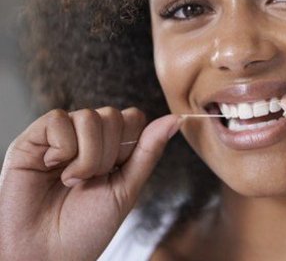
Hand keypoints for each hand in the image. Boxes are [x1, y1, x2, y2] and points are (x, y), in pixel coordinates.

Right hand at [0, 107, 178, 260]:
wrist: (47, 254)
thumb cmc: (86, 227)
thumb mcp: (127, 188)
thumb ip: (149, 151)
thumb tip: (176, 120)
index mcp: (111, 147)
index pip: (133, 117)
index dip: (130, 144)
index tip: (115, 173)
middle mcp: (85, 137)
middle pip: (113, 115)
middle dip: (109, 155)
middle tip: (90, 181)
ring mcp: (60, 135)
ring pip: (89, 116)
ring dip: (87, 156)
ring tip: (72, 181)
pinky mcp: (33, 138)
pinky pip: (58, 119)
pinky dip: (62, 148)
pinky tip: (51, 168)